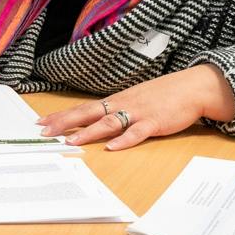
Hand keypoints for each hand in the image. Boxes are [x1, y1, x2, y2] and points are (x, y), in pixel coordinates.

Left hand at [38, 64, 234, 149]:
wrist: (192, 87)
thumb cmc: (162, 95)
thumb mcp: (134, 99)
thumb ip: (116, 109)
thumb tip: (95, 119)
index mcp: (116, 100)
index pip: (83, 108)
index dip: (61, 115)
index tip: (41, 121)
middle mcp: (122, 105)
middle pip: (88, 113)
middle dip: (64, 122)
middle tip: (44, 131)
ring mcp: (138, 113)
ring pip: (109, 123)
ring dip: (89, 132)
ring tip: (71, 140)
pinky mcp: (155, 122)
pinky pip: (137, 132)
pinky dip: (124, 140)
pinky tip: (113, 147)